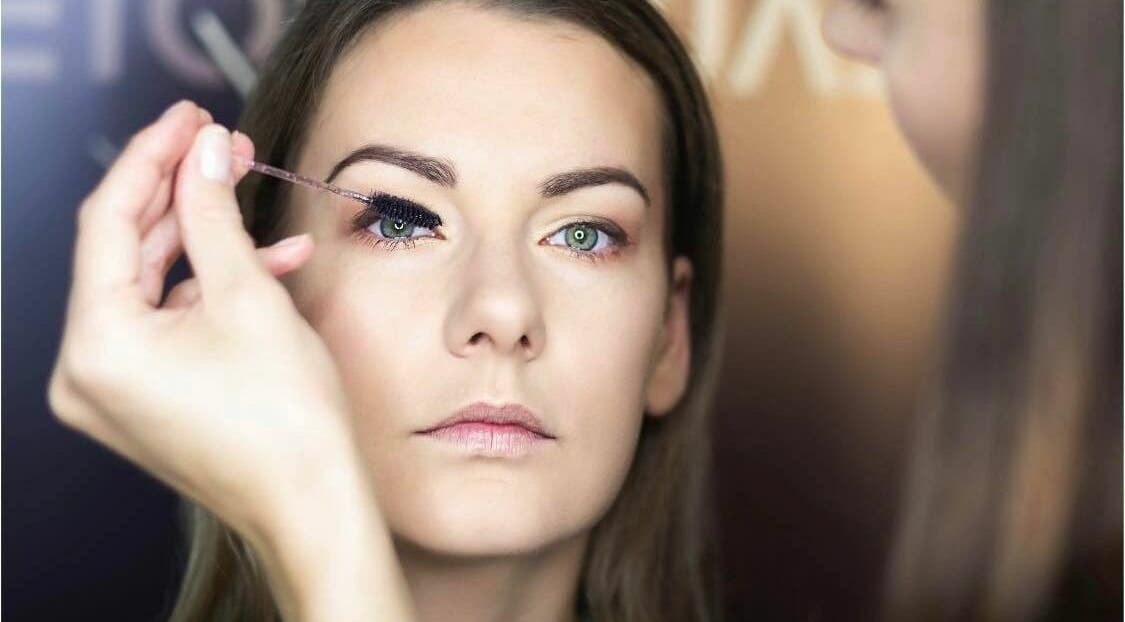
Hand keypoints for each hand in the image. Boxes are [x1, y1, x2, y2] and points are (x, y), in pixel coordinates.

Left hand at [48, 100, 360, 557]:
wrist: (314, 504)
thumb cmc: (287, 420)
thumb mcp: (248, 296)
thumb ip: (215, 212)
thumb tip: (207, 149)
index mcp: (96, 345)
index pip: (107, 221)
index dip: (153, 158)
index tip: (190, 117)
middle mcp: (86, 372)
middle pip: (125, 252)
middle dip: (180, 194)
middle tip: (222, 146)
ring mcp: (112, 391)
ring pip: (150, 287)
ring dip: (204, 242)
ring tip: (252, 199)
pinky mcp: (143, 400)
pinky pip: (166, 325)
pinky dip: (209, 292)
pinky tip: (266, 265)